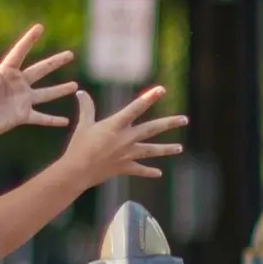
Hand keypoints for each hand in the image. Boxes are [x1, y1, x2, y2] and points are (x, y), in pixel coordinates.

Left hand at [0, 23, 77, 140]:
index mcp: (6, 72)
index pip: (20, 53)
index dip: (29, 39)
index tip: (40, 27)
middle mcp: (17, 84)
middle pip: (40, 70)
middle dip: (55, 62)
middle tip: (70, 54)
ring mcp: (22, 100)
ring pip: (46, 94)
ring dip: (60, 90)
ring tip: (75, 85)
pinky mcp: (23, 116)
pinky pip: (41, 117)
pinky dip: (53, 120)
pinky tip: (66, 122)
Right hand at [59, 84, 185, 188]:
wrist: (77, 171)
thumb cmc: (79, 146)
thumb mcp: (83, 125)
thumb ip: (86, 108)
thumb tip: (80, 92)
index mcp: (115, 125)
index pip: (135, 108)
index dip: (149, 98)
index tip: (162, 90)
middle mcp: (126, 138)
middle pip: (152, 129)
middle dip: (169, 123)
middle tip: (185, 119)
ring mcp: (127, 154)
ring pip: (152, 150)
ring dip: (166, 149)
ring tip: (180, 148)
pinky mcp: (125, 168)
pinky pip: (140, 170)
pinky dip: (149, 172)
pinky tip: (158, 173)